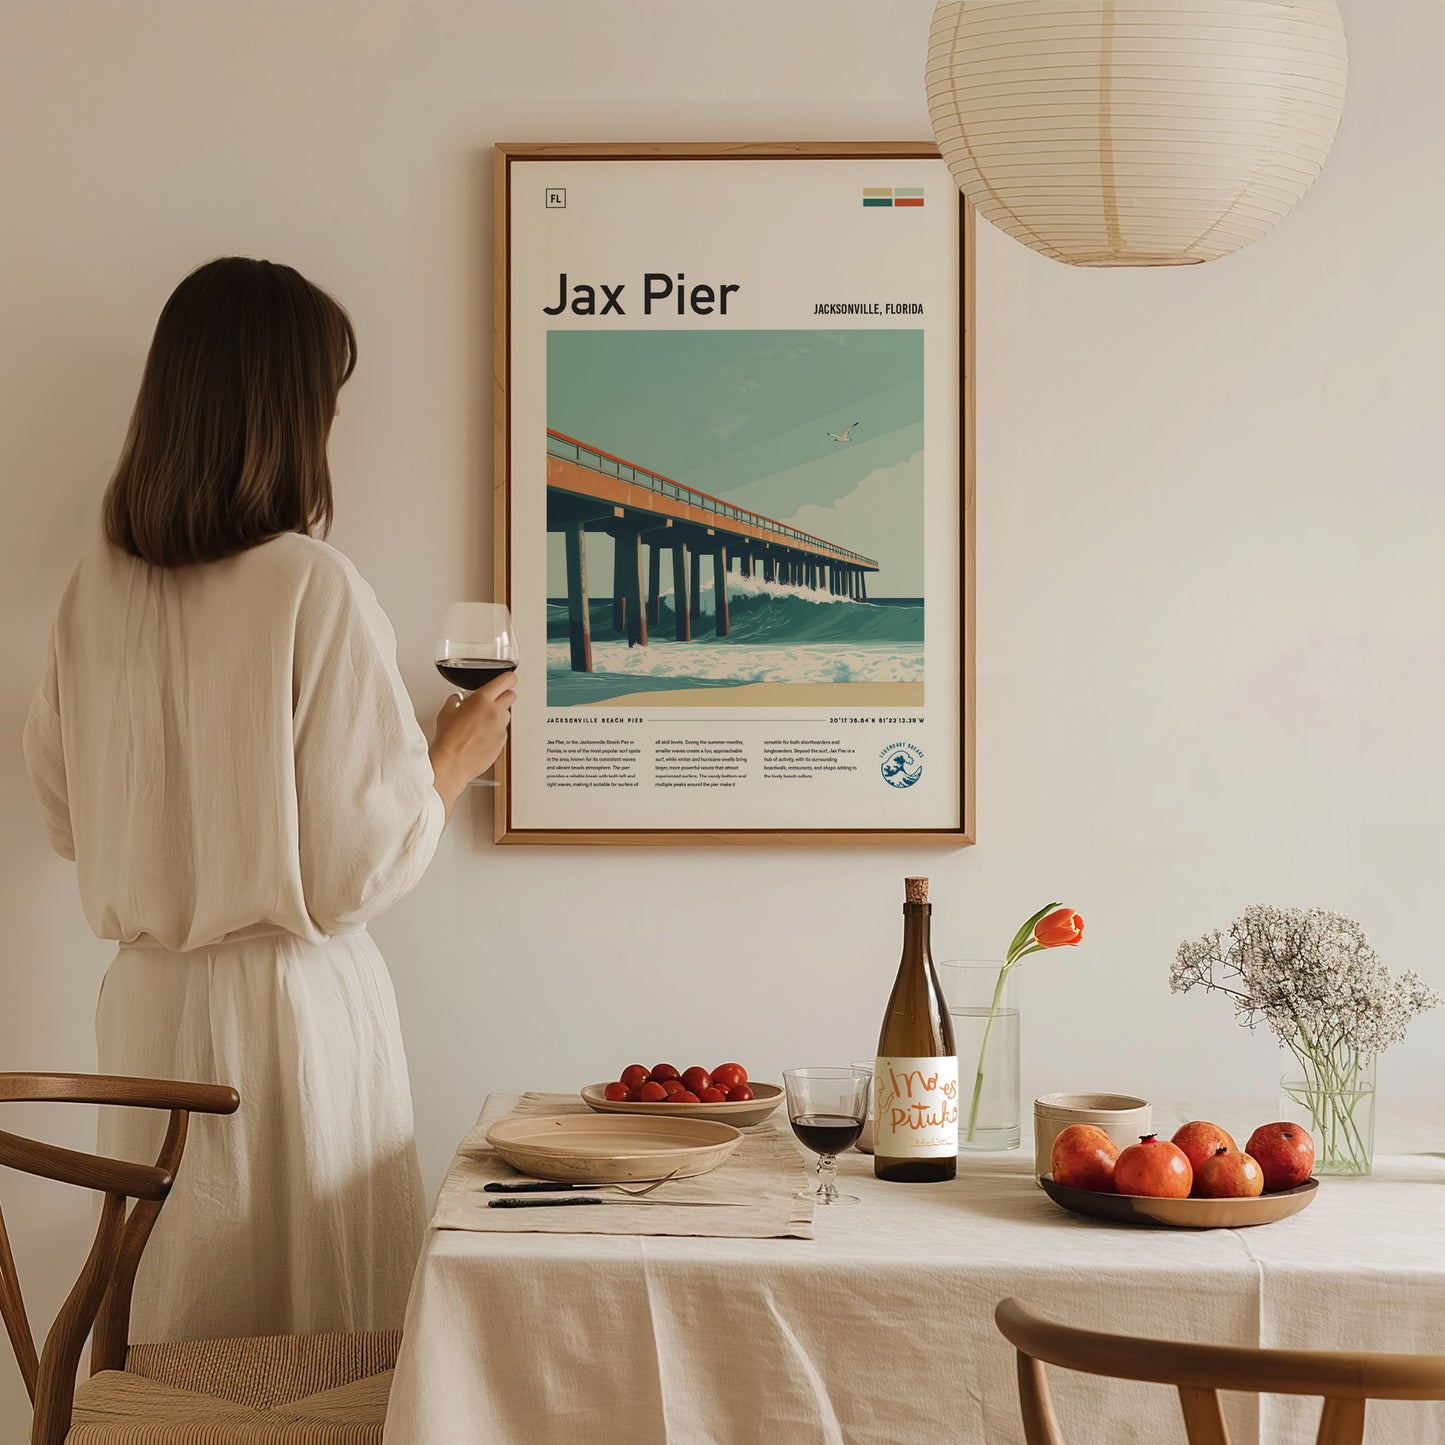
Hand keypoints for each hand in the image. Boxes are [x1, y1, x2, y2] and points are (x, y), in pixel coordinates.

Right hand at [430, 669, 516, 816]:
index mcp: (482, 699)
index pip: (507, 680)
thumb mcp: (447, 712)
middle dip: (503, 696)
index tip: (507, 680)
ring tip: (482, 722)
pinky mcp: (502, 742)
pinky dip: (495, 731)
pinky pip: (502, 731)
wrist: (452, 763)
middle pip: (511, 696)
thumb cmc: (449, 739)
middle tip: (492, 701)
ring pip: (507, 715)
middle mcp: (496, 712)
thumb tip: (458, 700)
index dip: (508, 679)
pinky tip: (481, 737)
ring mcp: (501, 728)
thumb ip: (456, 700)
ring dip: (498, 715)